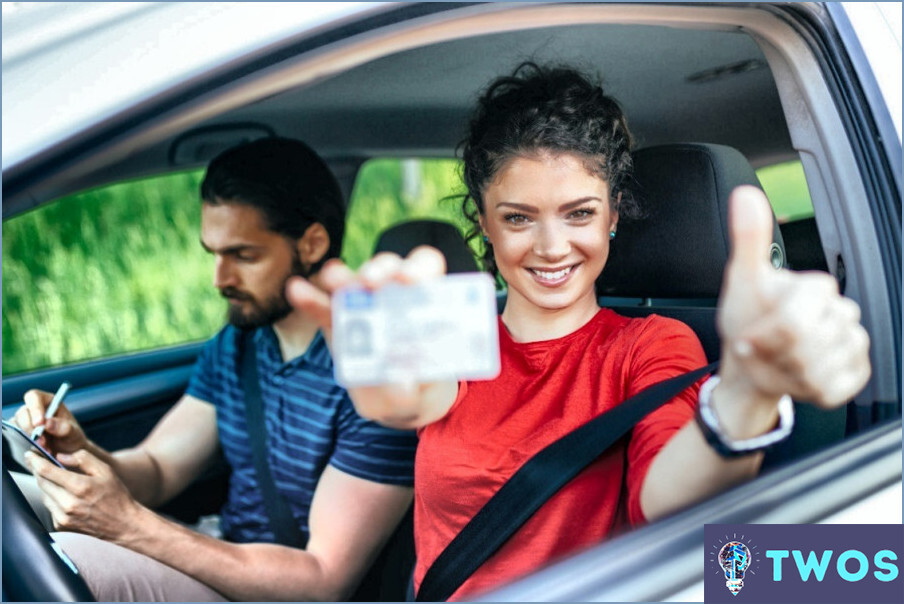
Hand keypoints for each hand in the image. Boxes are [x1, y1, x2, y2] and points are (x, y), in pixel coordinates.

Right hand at [13, 389, 87, 454]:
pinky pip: (15, 437)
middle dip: (31, 429)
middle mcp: (34, 409)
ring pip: (16, 426)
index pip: (34, 397)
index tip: (40, 423)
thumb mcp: (74, 433)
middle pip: (22, 413)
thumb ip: (64, 427)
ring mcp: (26, 421)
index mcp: (49, 401)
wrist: (69, 453)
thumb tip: (48, 423)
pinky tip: (39, 451)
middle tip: (42, 442)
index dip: (35, 408)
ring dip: (28, 438)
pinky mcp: (20, 433)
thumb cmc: (72, 438)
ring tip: (45, 448)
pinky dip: (25, 444)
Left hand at [25, 449, 142, 543]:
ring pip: (44, 495)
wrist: (123, 524)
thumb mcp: (106, 471)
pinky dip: (53, 499)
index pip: (47, 471)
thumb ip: (83, 459)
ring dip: (46, 485)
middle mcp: (68, 503)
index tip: (30, 454)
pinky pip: (50, 507)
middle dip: (38, 471)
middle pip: (42, 482)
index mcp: (79, 486)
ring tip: (57, 479)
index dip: (35, 460)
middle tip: (38, 462)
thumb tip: (60, 456)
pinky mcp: (61, 525)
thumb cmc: (116, 495)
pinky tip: (65, 496)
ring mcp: (63, 517)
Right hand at [286, 246, 456, 427]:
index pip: (425, 267)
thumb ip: (410, 387)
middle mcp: (393, 294)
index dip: (418, 267)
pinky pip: (321, 307)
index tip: (410, 280)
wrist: (396, 399)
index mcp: (422, 301)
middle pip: (387, 268)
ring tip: (332, 278)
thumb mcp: (416, 393)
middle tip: (370, 281)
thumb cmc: (416, 386)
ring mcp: (362, 305)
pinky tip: (296, 289)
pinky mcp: (335, 321)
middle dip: (378, 270)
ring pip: (353, 281)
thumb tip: (399, 380)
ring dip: (342, 277)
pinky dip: (310, 298)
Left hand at [716, 186, 870, 409]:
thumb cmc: (747, 319)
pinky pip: (833, 389)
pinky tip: (793, 377)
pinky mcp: (855, 373)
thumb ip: (748, 238)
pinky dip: (805, 391)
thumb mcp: (741, 281)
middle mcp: (842, 313)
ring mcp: (853, 344)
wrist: (752, 362)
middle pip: (807, 348)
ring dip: (785, 374)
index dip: (764, 336)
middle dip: (773, 356)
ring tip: (774, 362)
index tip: (746, 337)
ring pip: (819, 371)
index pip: (793, 323)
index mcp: (817, 288)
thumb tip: (744, 194)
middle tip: (760, 350)